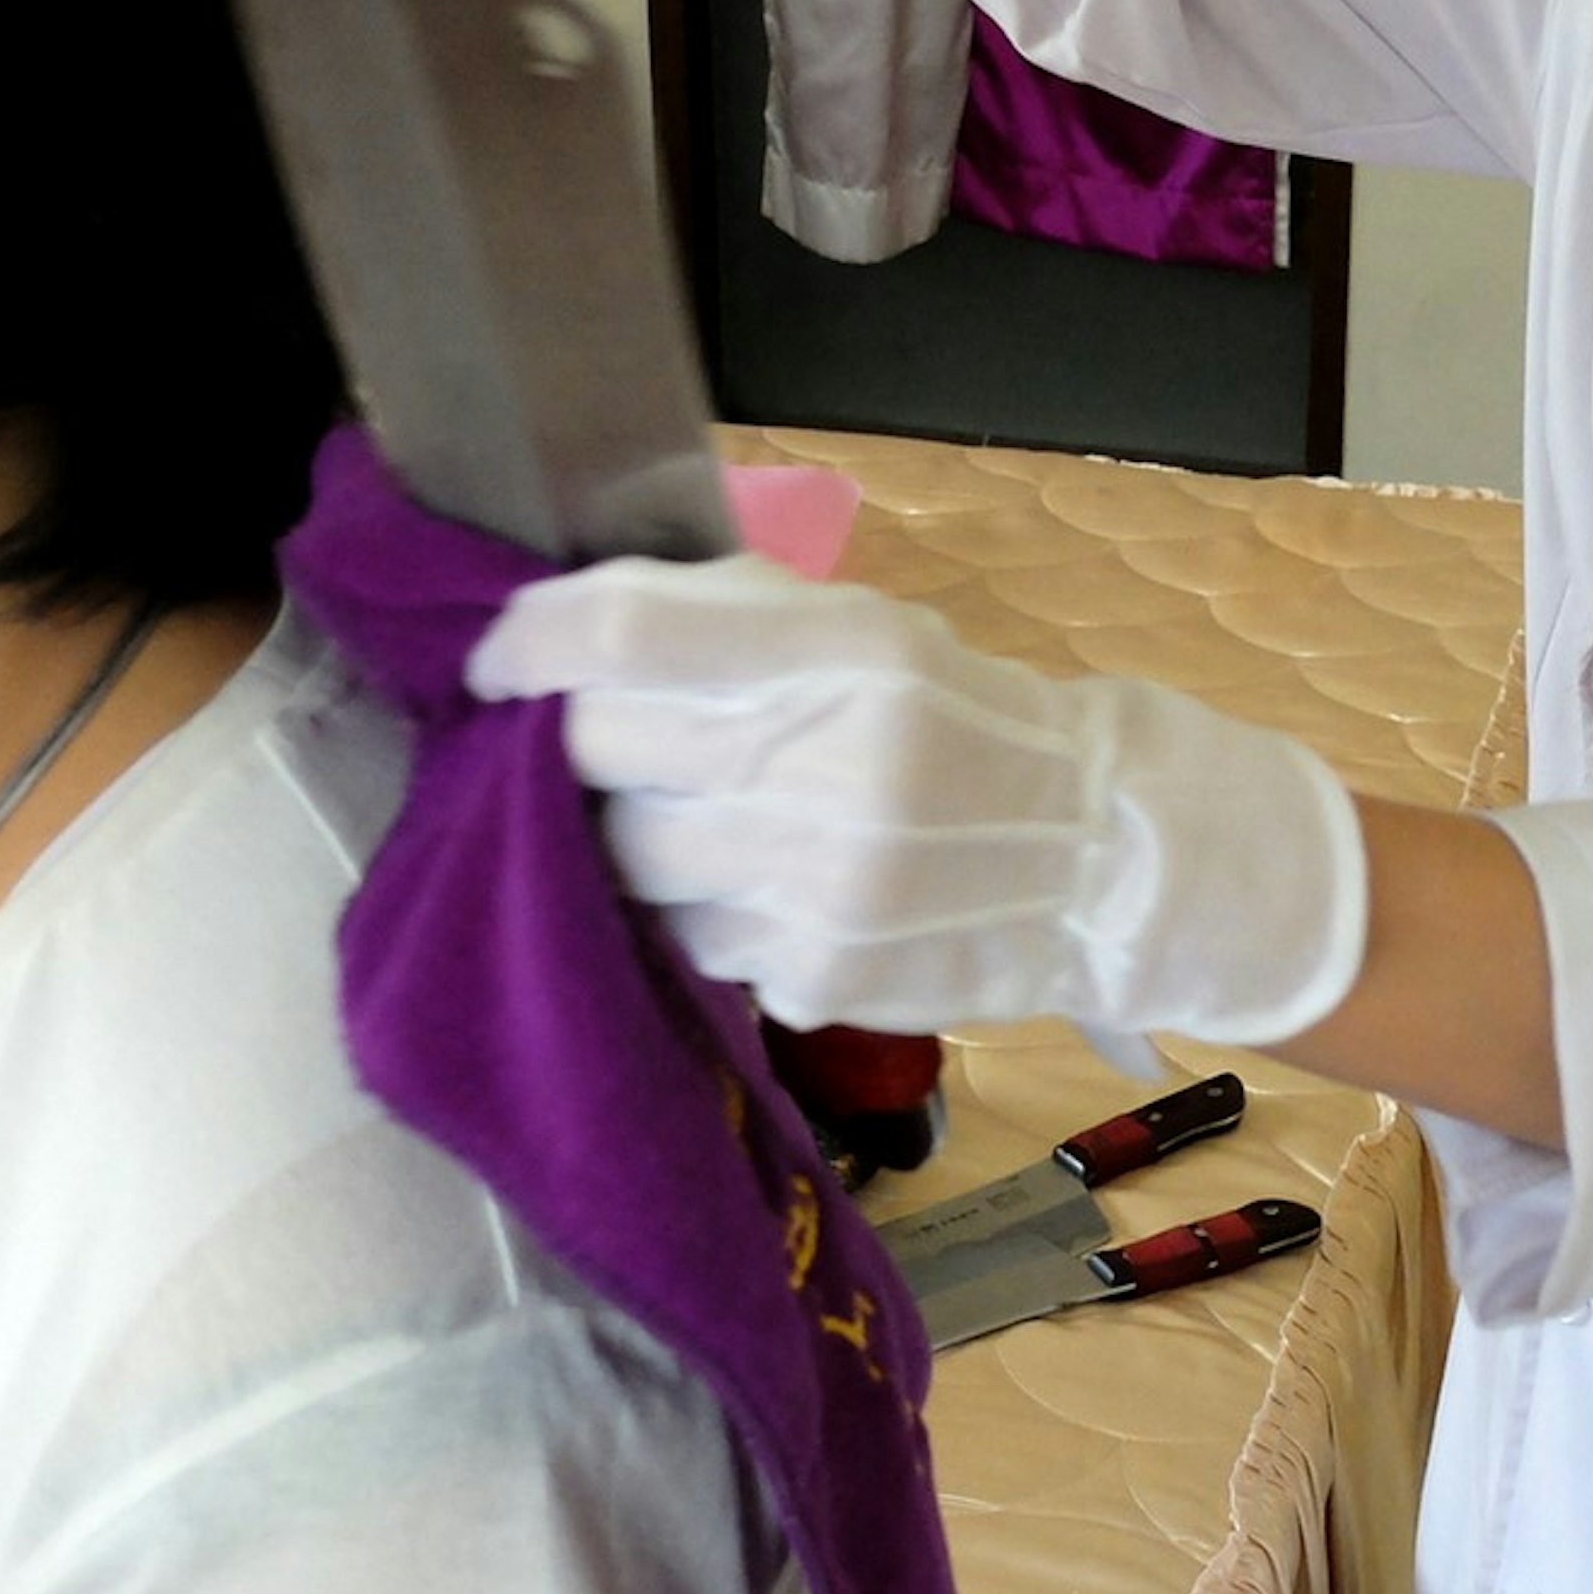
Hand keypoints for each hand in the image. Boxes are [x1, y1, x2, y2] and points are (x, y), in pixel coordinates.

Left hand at [469, 556, 1366, 1060]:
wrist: (1095, 854)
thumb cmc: (958, 718)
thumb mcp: (869, 629)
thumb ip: (726, 616)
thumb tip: (563, 629)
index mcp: (843, 654)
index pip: (624, 633)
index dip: (528, 640)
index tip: (498, 659)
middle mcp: (827, 770)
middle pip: (598, 750)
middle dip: (575, 744)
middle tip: (598, 743)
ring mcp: (818, 889)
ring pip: (626, 859)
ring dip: (632, 835)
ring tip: (695, 817)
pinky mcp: (814, 977)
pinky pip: (692, 939)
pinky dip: (702, 911)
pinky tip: (763, 887)